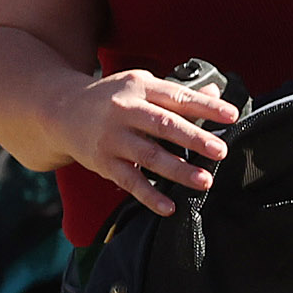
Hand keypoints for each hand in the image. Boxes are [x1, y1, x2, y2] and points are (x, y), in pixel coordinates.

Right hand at [49, 66, 236, 219]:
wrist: (60, 110)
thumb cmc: (110, 98)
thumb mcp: (140, 86)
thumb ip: (176, 93)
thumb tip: (215, 95)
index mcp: (139, 88)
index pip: (177, 97)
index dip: (206, 107)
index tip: (232, 115)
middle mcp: (125, 110)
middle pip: (163, 124)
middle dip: (194, 138)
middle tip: (220, 150)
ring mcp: (112, 137)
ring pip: (149, 155)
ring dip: (178, 169)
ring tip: (205, 180)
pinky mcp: (103, 161)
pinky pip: (129, 180)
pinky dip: (149, 195)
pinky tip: (169, 206)